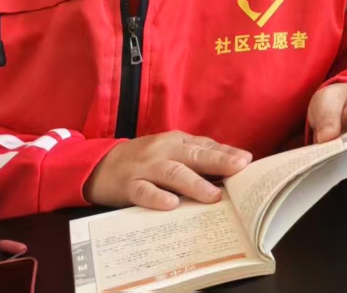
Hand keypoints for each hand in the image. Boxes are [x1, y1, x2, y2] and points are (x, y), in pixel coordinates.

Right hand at [85, 132, 251, 209]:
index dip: (226, 153)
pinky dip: (158, 198)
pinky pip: (144, 192)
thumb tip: (231, 168)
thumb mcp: (170, 152)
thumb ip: (196, 158)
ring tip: (214, 196)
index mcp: (177, 142)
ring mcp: (146, 168)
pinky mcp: (128, 185)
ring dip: (195, 184)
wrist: (100, 165)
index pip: (206, 145)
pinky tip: (172, 205)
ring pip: (173, 174)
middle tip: (240, 170)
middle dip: (218, 162)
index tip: (247, 161)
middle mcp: (163, 151)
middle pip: (194, 155)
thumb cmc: (144, 160)